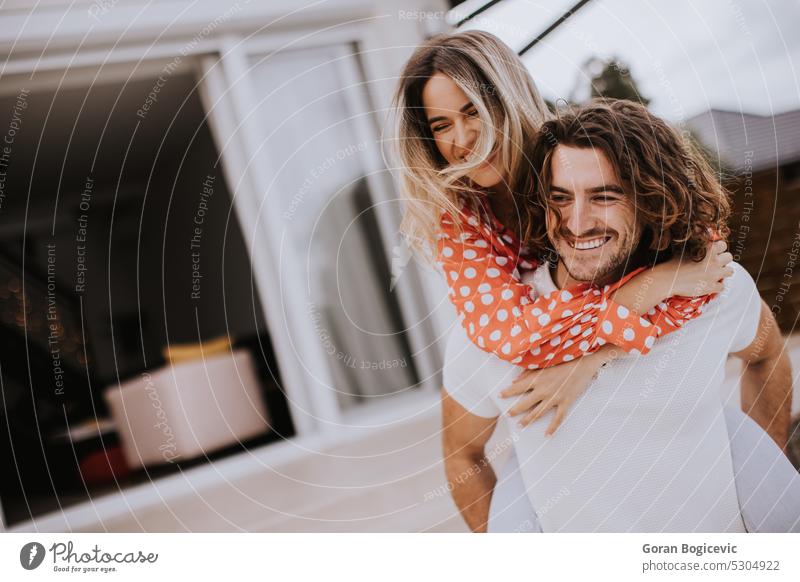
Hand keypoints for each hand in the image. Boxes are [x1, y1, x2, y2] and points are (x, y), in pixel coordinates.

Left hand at [498, 347, 617, 434]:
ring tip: (520, 426)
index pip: (518, 387)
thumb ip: (528, 373)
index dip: (507, 392)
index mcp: (537, 379)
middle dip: (515, 410)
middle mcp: (544, 390)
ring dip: (528, 420)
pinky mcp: (566, 402)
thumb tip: (513, 381)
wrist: (584, 362)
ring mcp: (555, 397)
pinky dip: (552, 427)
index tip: (499, 396)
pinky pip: (558, 418)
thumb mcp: (544, 364)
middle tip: (508, 415)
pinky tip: (547, 435)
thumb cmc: (563, 360)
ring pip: (538, 412)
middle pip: (525, 403)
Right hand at [654, 240, 732, 297]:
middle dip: (722, 260)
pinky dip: (716, 286)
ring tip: (713, 274)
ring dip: (722, 272)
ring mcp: (714, 274)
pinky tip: (708, 284)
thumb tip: (704, 230)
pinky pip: (722, 286)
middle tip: (713, 264)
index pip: (723, 245)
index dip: (718, 249)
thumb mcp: (685, 249)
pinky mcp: (711, 287)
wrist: (666, 280)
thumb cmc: (673, 263)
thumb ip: (698, 242)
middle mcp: (714, 261)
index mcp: (708, 249)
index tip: (713, 253)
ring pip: (730, 271)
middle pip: (729, 257)